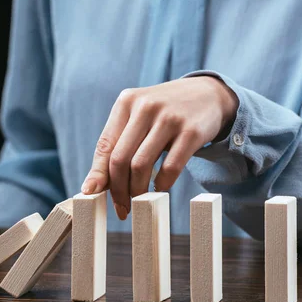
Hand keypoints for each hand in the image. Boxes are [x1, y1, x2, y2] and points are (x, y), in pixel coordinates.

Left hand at [81, 76, 238, 219]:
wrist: (209, 94)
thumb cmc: (165, 113)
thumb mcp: (138, 117)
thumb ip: (118, 144)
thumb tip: (95, 185)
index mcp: (126, 102)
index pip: (104, 145)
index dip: (97, 175)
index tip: (91, 195)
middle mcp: (145, 107)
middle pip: (120, 159)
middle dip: (117, 189)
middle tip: (121, 207)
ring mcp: (169, 118)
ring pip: (141, 166)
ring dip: (136, 191)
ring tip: (138, 201)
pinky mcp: (192, 132)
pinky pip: (170, 168)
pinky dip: (161, 185)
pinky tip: (159, 188)